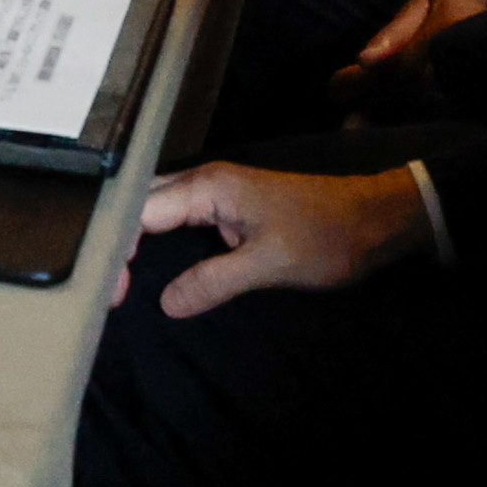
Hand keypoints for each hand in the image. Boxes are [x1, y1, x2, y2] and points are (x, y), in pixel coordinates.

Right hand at [136, 163, 428, 317]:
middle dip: (116, 245)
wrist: (376, 220)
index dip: (118, 252)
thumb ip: (214, 282)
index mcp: (209, 187)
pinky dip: (156, 243)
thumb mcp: (271, 264)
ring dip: (134, 243)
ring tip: (116, 283)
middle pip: (138, 205)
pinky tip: (148, 268)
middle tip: (109, 293)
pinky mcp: (227, 208)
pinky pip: (176, 220)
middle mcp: (204, 182)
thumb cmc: (328, 236)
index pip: (139, 213)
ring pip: (155, 211)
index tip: (115, 295)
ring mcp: (215, 193)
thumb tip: (165, 304)